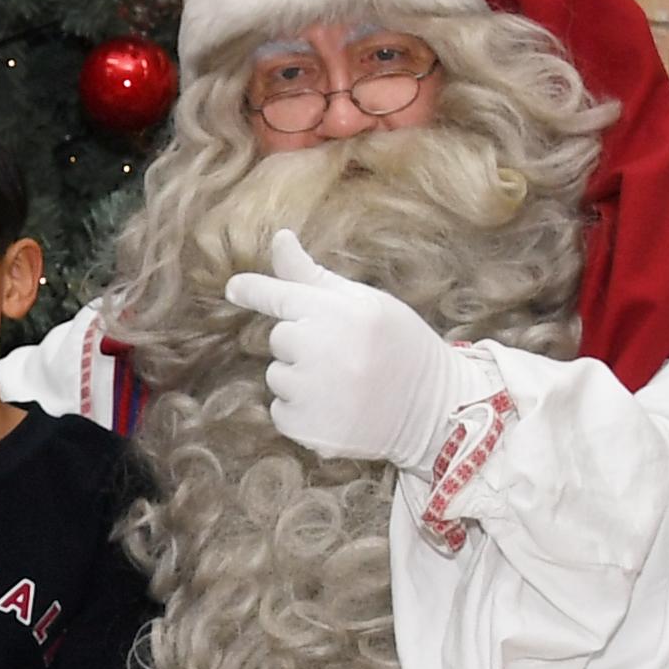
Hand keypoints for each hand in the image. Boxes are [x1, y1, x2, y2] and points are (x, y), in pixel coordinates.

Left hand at [220, 229, 461, 471]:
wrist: (436, 410)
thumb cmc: (400, 346)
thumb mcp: (366, 302)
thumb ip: (314, 276)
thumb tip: (280, 238)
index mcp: (341, 313)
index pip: (282, 296)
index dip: (254, 290)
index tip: (232, 288)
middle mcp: (324, 351)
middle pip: (278, 338)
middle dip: (301, 343)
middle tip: (342, 353)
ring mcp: (315, 394)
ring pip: (277, 376)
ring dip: (299, 379)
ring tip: (342, 384)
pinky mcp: (309, 430)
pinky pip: (280, 411)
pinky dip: (300, 412)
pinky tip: (336, 409)